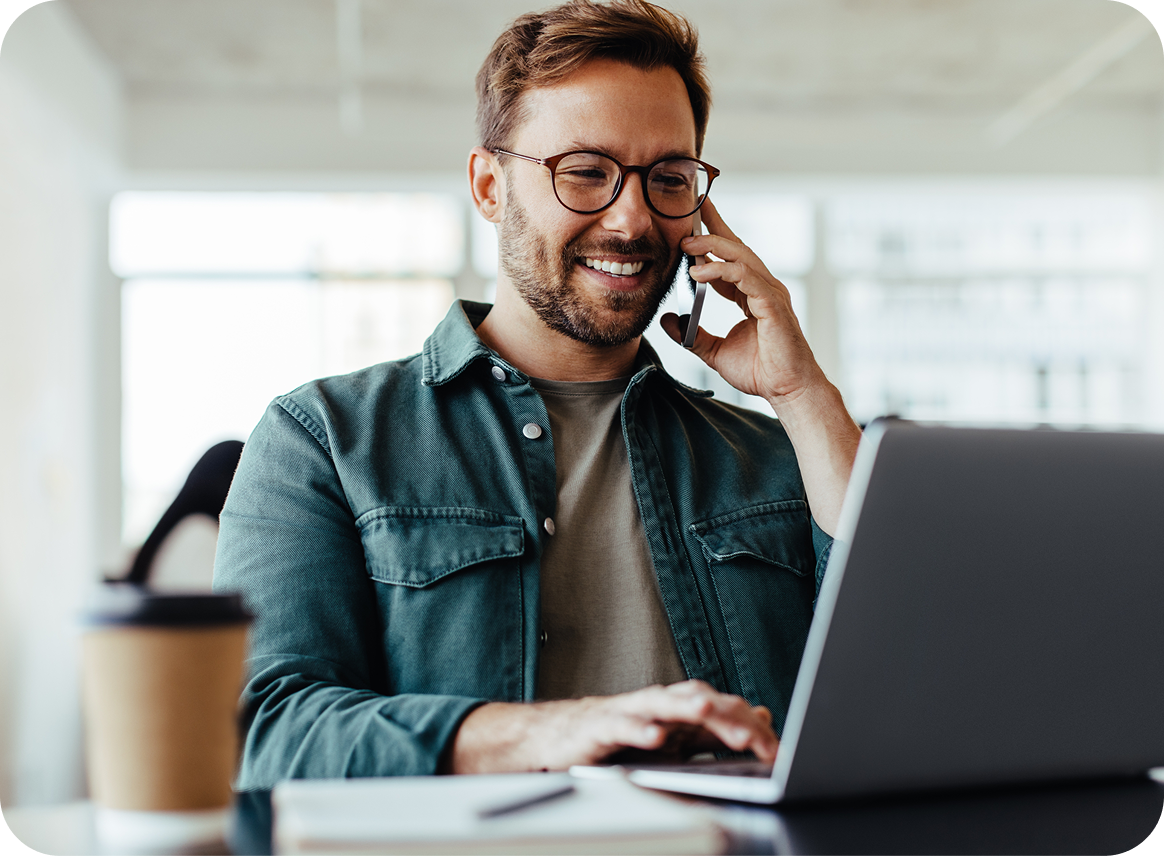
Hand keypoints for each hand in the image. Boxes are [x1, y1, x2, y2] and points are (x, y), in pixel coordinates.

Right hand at [447, 680, 777, 773]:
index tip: (777, 751)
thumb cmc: (616, 738)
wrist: (555, 738)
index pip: (723, 712)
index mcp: (679, 709)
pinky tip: (655, 738)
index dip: (751, 729)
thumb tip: (761, 716)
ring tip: (708, 714)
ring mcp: (629, 712)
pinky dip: (638, 730)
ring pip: (662, 704)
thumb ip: (715, 730)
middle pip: (700, 702)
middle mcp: (658, 704)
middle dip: (728, 719)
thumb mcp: (674, 740)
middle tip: (757, 738)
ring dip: (687, 708)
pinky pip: (621, 726)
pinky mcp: (600, 726)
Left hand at [659, 197, 824, 407]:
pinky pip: (745, 277)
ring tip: (686, 244)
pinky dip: (721, 271)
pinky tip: (699, 272)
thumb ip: (692, 335)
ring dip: (712, 246)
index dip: (711, 237)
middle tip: (689, 212)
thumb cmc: (761, 371)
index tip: (691, 221)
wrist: (786, 390)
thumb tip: (667, 322)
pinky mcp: (772, 304)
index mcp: (751, 294)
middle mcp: (762, 287)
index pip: (729, 258)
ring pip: (741, 256)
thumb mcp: (714, 351)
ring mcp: (770, 293)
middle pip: (736, 247)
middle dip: (713, 226)